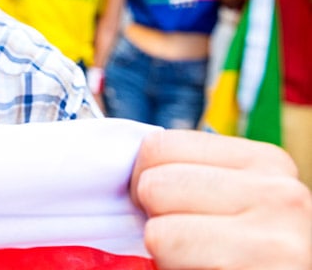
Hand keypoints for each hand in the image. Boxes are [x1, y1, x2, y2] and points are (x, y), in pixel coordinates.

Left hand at [132, 130, 311, 268]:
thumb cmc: (251, 250)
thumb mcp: (235, 199)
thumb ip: (195, 175)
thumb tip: (124, 164)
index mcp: (266, 161)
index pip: (160, 145)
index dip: (144, 178)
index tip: (161, 204)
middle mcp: (278, 192)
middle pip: (153, 185)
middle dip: (154, 218)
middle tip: (183, 239)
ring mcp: (274, 237)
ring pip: (158, 231)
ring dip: (166, 252)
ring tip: (198, 258)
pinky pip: (171, 258)